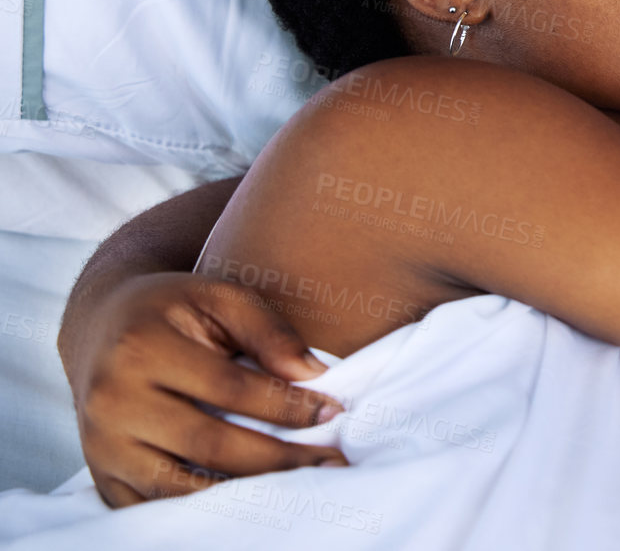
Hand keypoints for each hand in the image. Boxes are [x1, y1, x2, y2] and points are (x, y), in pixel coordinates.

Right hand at [64, 272, 346, 506]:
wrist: (102, 326)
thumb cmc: (174, 309)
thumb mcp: (220, 297)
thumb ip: (269, 331)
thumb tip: (314, 376)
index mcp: (142, 348)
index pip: (228, 388)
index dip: (285, 405)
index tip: (332, 413)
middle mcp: (113, 401)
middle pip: (207, 444)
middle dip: (277, 458)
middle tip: (329, 462)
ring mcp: (101, 444)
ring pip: (180, 485)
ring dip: (244, 491)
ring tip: (298, 485)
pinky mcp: (102, 473)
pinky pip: (154, 504)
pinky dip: (201, 508)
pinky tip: (247, 498)